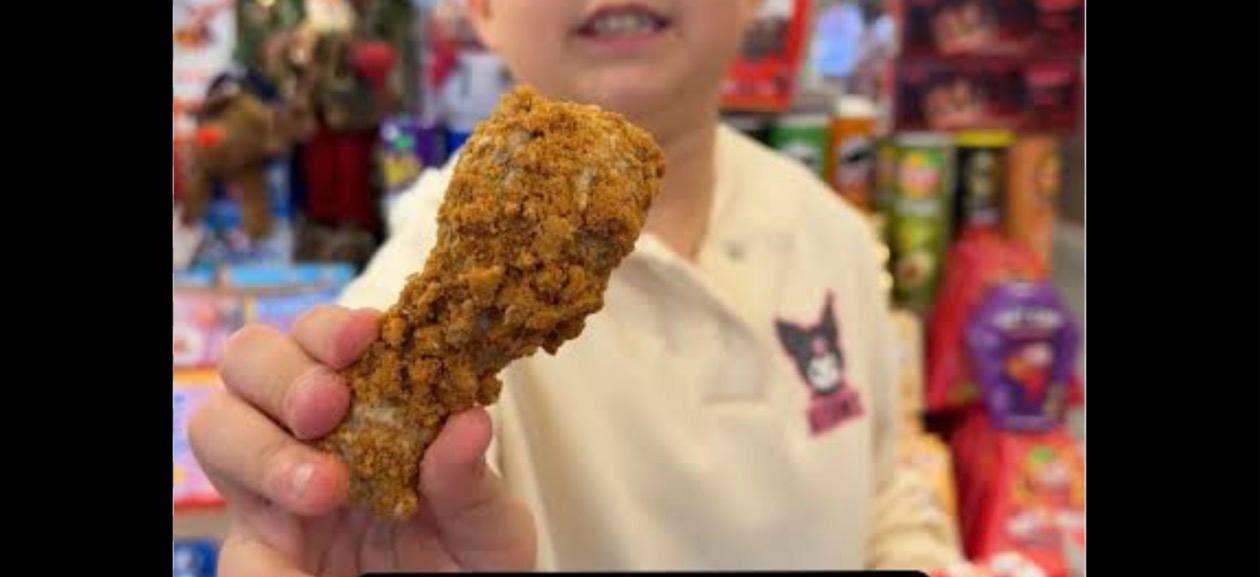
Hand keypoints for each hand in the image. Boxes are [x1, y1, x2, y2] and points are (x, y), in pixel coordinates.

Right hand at [188, 305, 535, 575]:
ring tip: (323, 488)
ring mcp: (276, 493)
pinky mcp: (262, 554)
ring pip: (217, 428)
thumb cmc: (473, 561)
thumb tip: (468, 422)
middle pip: (249, 361)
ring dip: (261, 447)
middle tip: (327, 408)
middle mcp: (311, 436)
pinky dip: (265, 559)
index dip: (333, 327)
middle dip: (282, 372)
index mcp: (369, 408)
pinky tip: (306, 572)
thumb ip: (472, 482)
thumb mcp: (489, 525)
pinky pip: (238, 549)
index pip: (324, 339)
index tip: (367, 335)